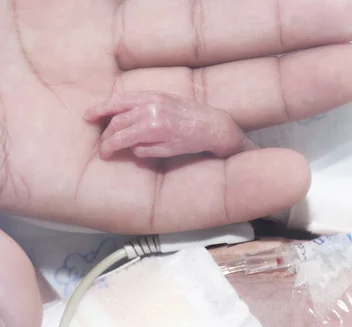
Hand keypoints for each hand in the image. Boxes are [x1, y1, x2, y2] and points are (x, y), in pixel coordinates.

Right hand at [0, 0, 351, 326]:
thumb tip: (16, 322)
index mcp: (46, 170)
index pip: (156, 193)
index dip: (225, 186)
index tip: (293, 172)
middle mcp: (80, 112)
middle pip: (201, 109)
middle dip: (278, 91)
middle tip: (351, 75)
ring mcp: (83, 47)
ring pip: (197, 42)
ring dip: (272, 31)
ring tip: (346, 23)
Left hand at [85, 91, 257, 158]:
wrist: (213, 126)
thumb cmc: (188, 114)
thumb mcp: (164, 101)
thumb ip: (142, 105)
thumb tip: (118, 116)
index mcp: (152, 97)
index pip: (118, 101)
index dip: (99, 109)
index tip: (87, 116)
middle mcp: (153, 110)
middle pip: (118, 123)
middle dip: (106, 135)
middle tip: (102, 144)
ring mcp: (159, 128)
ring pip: (125, 139)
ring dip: (113, 147)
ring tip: (108, 153)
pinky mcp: (165, 145)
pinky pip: (141, 152)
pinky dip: (138, 153)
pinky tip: (142, 152)